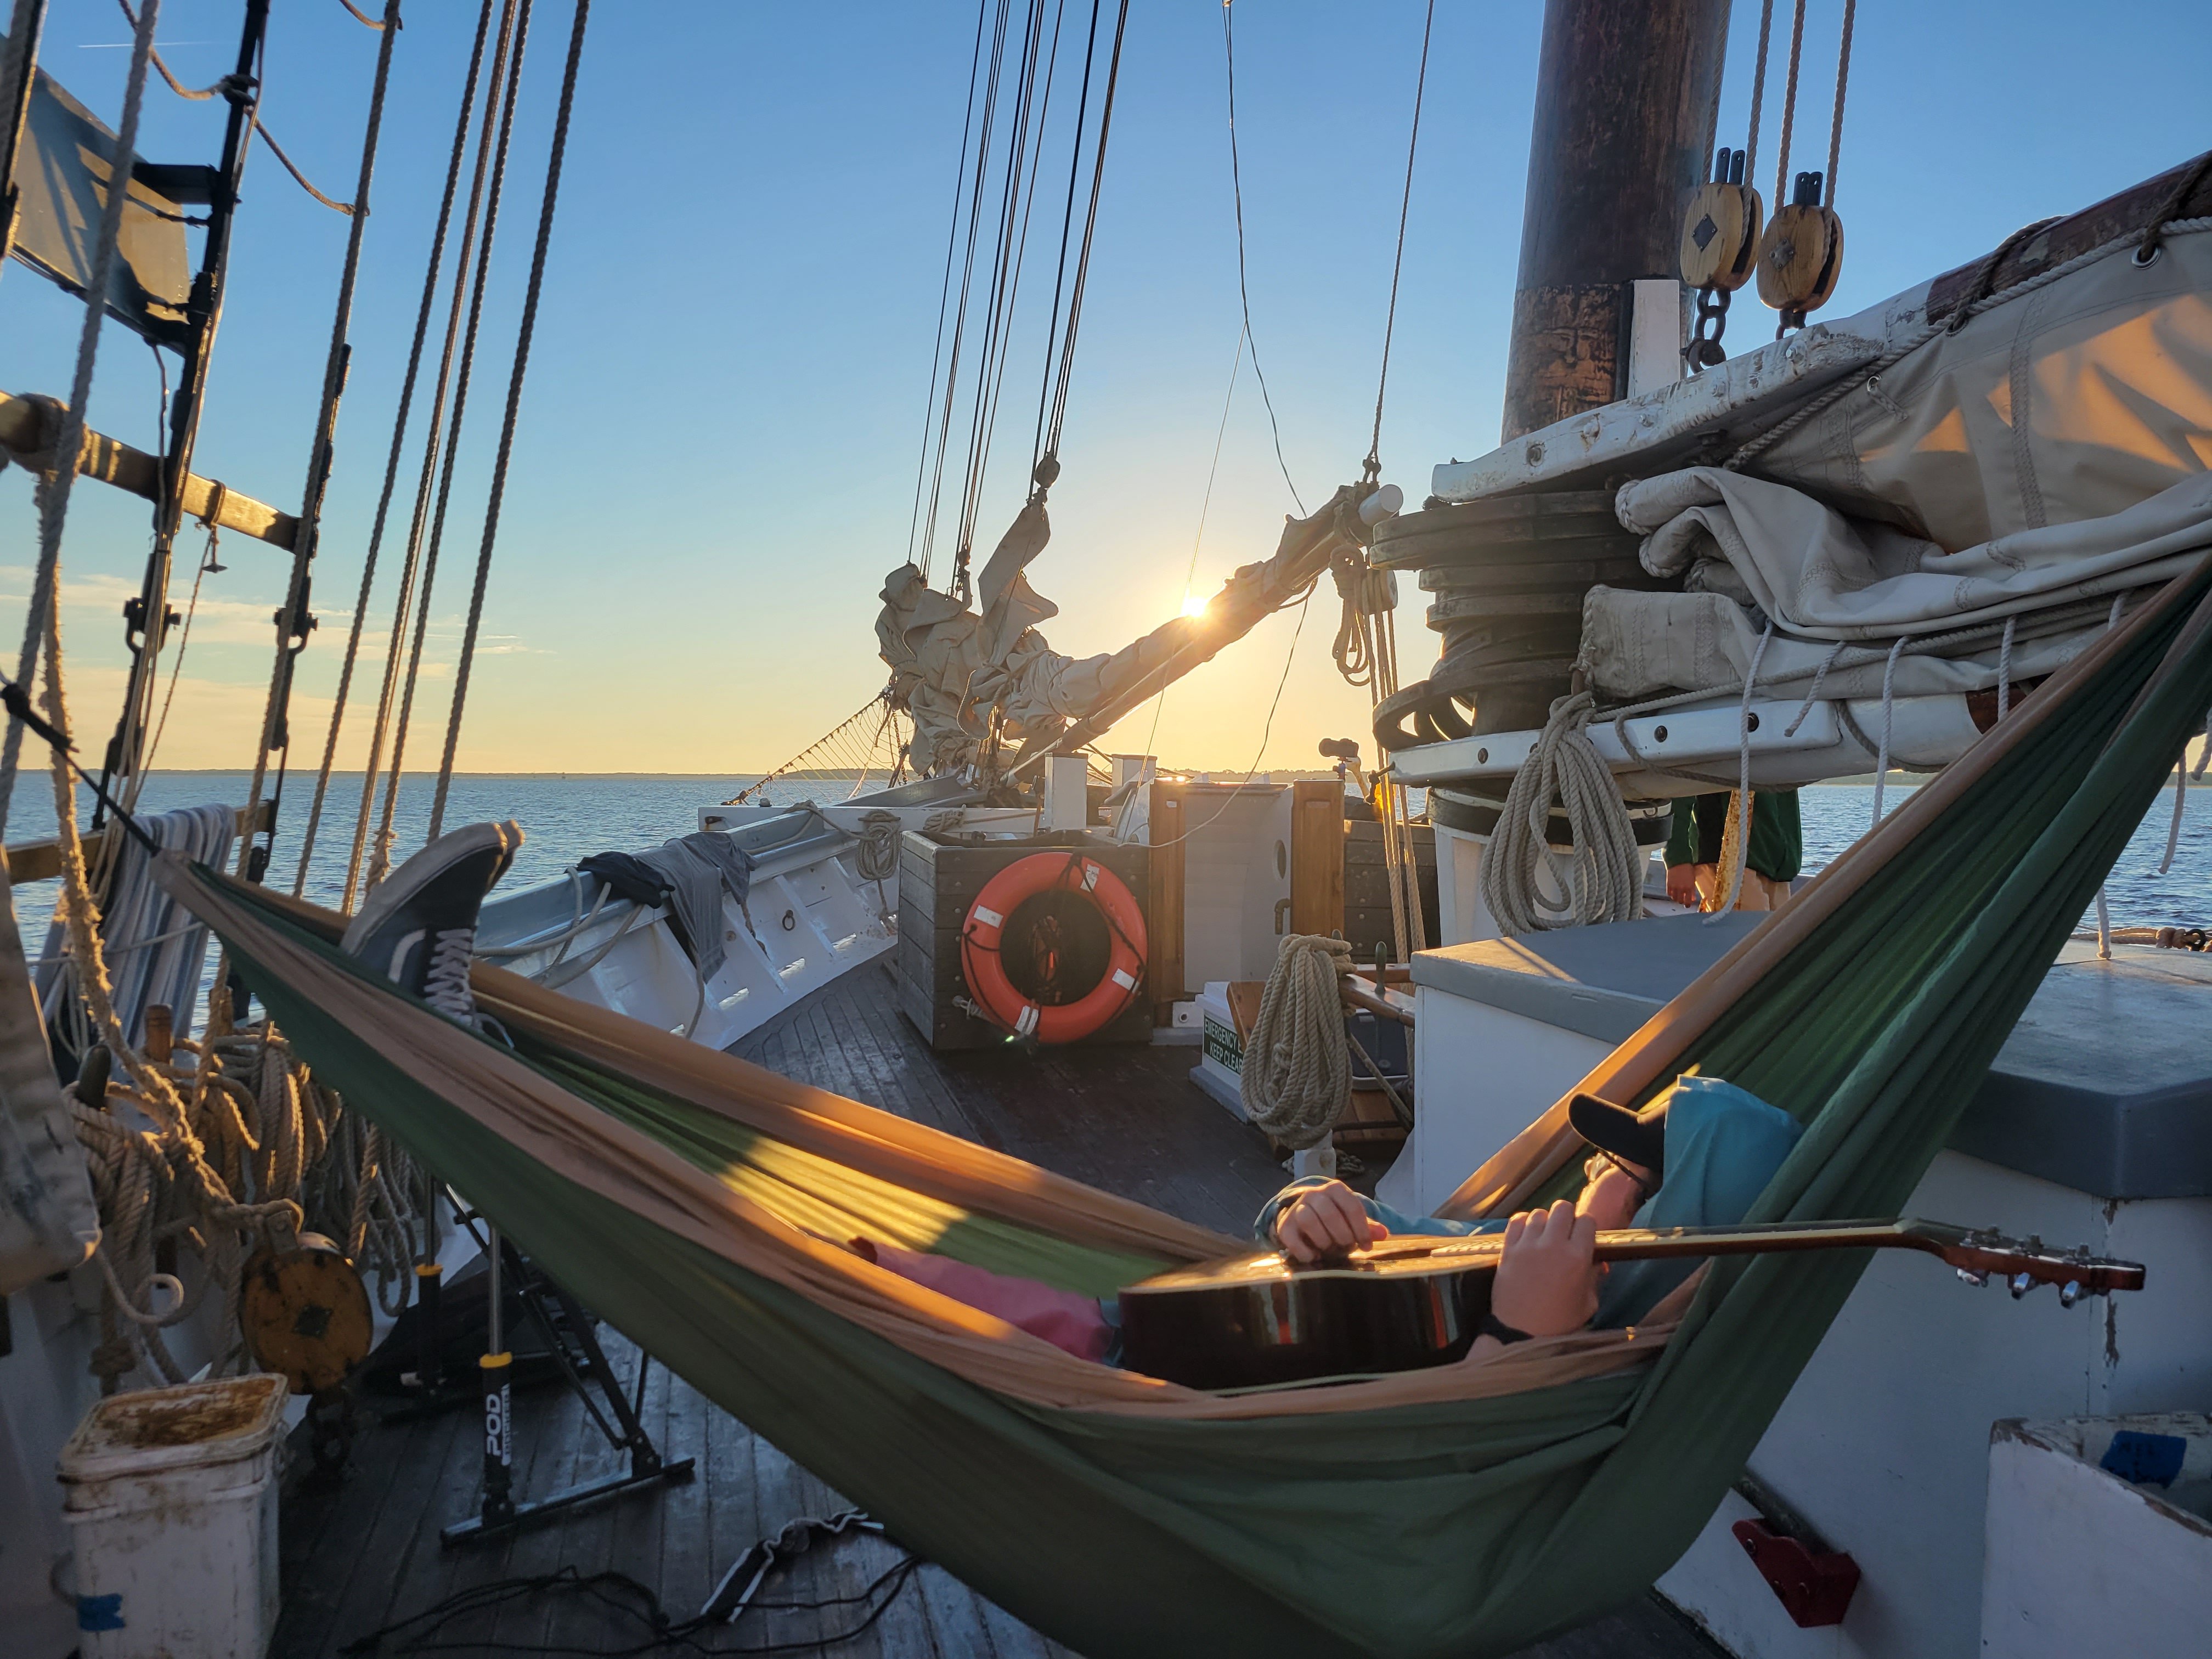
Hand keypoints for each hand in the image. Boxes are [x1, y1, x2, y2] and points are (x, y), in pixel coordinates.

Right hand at [1273, 1180, 1386, 1262]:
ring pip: (1308, 1219)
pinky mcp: (1284, 1226)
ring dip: (1323, 1240)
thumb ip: (1366, 1226)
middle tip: (1346, 1247)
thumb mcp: (1350, 1219)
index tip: (1366, 1246)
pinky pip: (1291, 1238)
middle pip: (1329, 1213)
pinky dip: (1305, 1251)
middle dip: (1342, 1235)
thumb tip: (1383, 1234)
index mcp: (1335, 1189)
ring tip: (1329, 1249)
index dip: (1361, 1229)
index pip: (1351, 1206)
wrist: (1302, 1217)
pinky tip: (1315, 1256)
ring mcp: (1296, 1209)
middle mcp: (1313, 1194)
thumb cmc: (1333, 1219)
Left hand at [1489, 1200, 1600, 1337]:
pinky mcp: (1508, 1248)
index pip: (1587, 1221)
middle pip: (1563, 1207)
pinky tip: (1527, 1236)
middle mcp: (1553, 1245)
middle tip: (1564, 1233)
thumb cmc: (1559, 1322)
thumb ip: (1595, 1278)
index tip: (1583, 1237)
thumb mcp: (1588, 1304)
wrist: (1520, 1333)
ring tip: (1544, 1237)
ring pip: (1540, 1212)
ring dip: (1545, 1221)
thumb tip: (1598, 1262)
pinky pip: (1517, 1221)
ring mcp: (1528, 1245)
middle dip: (1567, 1217)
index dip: (1586, 1227)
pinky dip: (1524, 1223)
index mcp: (1577, 1257)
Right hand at [1665, 863, 1699, 905]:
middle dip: (1682, 901)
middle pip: (1680, 901)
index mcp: (1690, 887)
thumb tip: (1692, 898)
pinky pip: (1669, 894)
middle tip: (1683, 900)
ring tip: (1677, 896)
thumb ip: (1692, 890)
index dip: (1688, 904)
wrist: (1678, 862)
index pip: (1688, 901)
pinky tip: (1673, 892)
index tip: (1688, 904)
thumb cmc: (1688, 869)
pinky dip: (1671, 894)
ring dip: (1676, 898)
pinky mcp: (1668, 885)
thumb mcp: (1693, 879)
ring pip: (1674, 898)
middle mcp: (1682, 889)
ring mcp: (1674, 887)